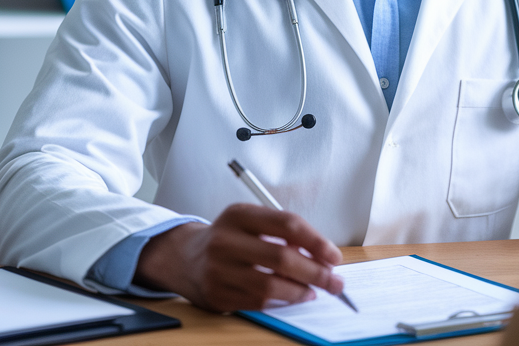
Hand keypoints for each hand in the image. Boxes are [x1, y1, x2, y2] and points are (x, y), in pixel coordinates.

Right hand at [134, 204, 344, 311]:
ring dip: (300, 291)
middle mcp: (225, 241)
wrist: (184, 257)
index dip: (316, 241)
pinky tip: (294, 297)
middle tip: (334, 281)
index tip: (334, 256)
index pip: (287, 224)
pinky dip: (282, 302)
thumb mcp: (250, 222)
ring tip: (314, 291)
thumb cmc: (230, 238)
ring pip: (270, 285)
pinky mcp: (216, 295)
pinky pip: (258, 302)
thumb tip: (322, 257)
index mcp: (239, 215)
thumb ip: (282, 233)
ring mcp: (218, 270)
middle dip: (315, 272)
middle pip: (281, 258)